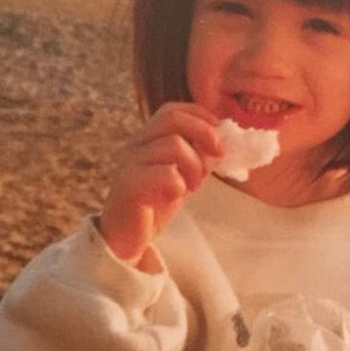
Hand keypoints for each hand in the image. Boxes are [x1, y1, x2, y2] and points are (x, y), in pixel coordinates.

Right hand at [98, 102, 221, 268]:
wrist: (126, 240)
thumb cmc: (155, 206)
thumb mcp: (181, 176)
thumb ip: (196, 157)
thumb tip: (223, 143)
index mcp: (146, 140)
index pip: (171, 110)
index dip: (199, 114)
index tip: (219, 130)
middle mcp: (134, 146)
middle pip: (171, 118)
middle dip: (203, 132)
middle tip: (218, 154)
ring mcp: (129, 164)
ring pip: (172, 145)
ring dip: (194, 165)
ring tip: (194, 186)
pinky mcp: (129, 185)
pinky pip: (165, 173)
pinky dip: (179, 185)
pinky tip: (175, 198)